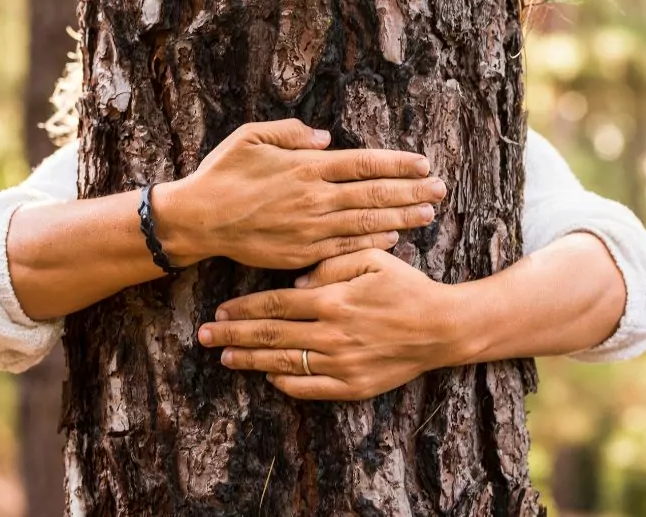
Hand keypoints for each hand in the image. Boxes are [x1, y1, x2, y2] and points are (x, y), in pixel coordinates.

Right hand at [156, 120, 445, 268]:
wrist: (198, 219)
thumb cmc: (223, 174)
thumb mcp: (252, 137)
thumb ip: (291, 132)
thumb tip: (326, 138)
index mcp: (307, 167)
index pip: (365, 163)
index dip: (398, 163)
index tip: (423, 163)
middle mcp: (315, 198)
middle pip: (375, 194)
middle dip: (412, 191)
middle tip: (441, 190)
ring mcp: (311, 228)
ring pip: (367, 223)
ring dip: (401, 218)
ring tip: (428, 213)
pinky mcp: (302, 253)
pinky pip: (346, 248)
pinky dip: (372, 243)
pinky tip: (394, 240)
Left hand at [197, 249, 461, 400]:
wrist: (442, 328)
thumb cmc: (406, 287)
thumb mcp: (371, 259)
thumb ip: (331, 264)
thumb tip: (297, 281)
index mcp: (332, 300)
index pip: (275, 305)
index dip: (243, 309)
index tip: (219, 310)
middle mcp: (331, 335)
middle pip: (270, 336)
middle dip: (232, 335)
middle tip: (203, 335)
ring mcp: (341, 364)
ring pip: (283, 364)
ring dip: (250, 361)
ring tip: (224, 357)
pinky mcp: (353, 387)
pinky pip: (309, 388)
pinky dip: (285, 383)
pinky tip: (268, 376)